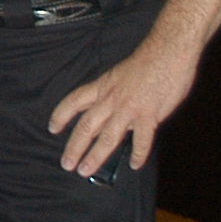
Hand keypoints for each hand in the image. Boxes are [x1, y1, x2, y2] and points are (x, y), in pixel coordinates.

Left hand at [49, 36, 198, 178]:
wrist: (168, 51)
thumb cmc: (148, 60)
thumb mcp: (120, 74)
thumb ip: (113, 94)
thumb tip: (109, 113)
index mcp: (103, 86)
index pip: (74, 101)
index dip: (61, 115)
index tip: (52, 128)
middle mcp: (111, 99)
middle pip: (86, 126)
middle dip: (74, 147)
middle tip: (67, 164)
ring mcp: (129, 108)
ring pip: (106, 138)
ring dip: (94, 156)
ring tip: (85, 170)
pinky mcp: (149, 115)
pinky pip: (141, 141)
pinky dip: (138, 155)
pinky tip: (134, 164)